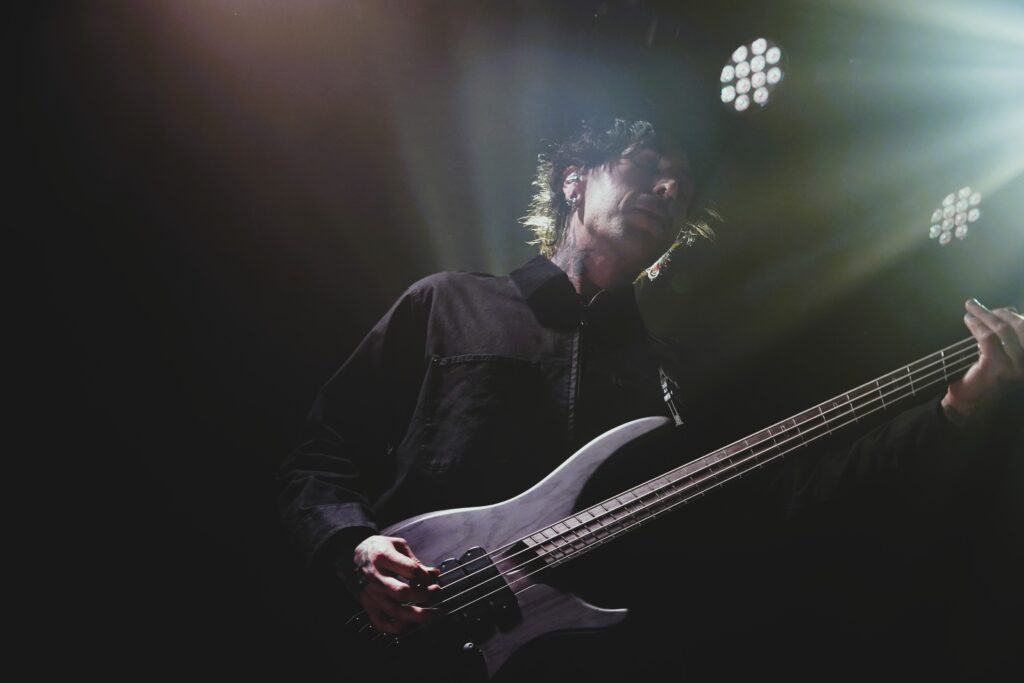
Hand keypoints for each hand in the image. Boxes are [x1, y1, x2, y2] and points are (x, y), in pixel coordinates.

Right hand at [351, 535, 440, 633]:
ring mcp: (372, 594)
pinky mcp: (368, 606)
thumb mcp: (396, 545)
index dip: (426, 576)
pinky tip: (410, 621)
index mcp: (383, 557)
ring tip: (434, 613)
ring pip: (396, 612)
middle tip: (435, 591)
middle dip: (425, 595)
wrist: (350, 556)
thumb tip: (433, 573)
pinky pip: (382, 624)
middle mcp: (376, 578)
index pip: (411, 570)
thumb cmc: (376, 549)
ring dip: (420, 615)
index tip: (431, 577)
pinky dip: (398, 627)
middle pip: (404, 594)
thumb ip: (415, 560)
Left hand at [941, 299, 1023, 425]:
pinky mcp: (996, 367)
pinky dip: (977, 326)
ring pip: (1002, 331)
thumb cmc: (983, 379)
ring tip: (971, 308)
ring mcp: (1013, 367)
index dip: (1016, 315)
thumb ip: (1007, 338)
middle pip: (1019, 327)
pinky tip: (968, 320)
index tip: (1003, 308)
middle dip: (999, 312)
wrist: (968, 404)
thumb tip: (1011, 310)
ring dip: (985, 315)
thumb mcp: (1001, 356)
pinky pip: (987, 339)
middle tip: (978, 305)